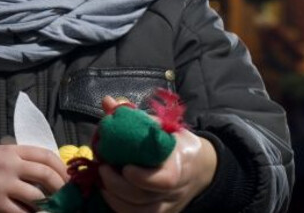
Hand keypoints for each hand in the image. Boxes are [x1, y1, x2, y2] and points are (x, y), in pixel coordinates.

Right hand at [0, 144, 69, 212]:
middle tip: (67, 195)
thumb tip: (51, 170)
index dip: (62, 167)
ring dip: (50, 204)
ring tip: (55, 208)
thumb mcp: (1, 152)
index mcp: (12, 151)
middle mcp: (10, 166)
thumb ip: (22, 158)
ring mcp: (4, 186)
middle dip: (61, 186)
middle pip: (46, 174)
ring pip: (37, 196)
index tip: (68, 177)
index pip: (45, 155)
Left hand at [98, 97, 217, 212]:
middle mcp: (175, 191)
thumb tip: (108, 102)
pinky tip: (109, 192)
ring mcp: (167, 206)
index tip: (126, 167)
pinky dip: (119, 207)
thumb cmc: (177, 144)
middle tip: (103, 169)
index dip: (142, 177)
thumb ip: (135, 117)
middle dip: (118, 186)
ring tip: (103, 181)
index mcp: (180, 166)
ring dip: (115, 198)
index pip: (164, 180)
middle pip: (144, 199)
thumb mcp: (163, 126)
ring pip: (138, 212)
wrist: (200, 169)